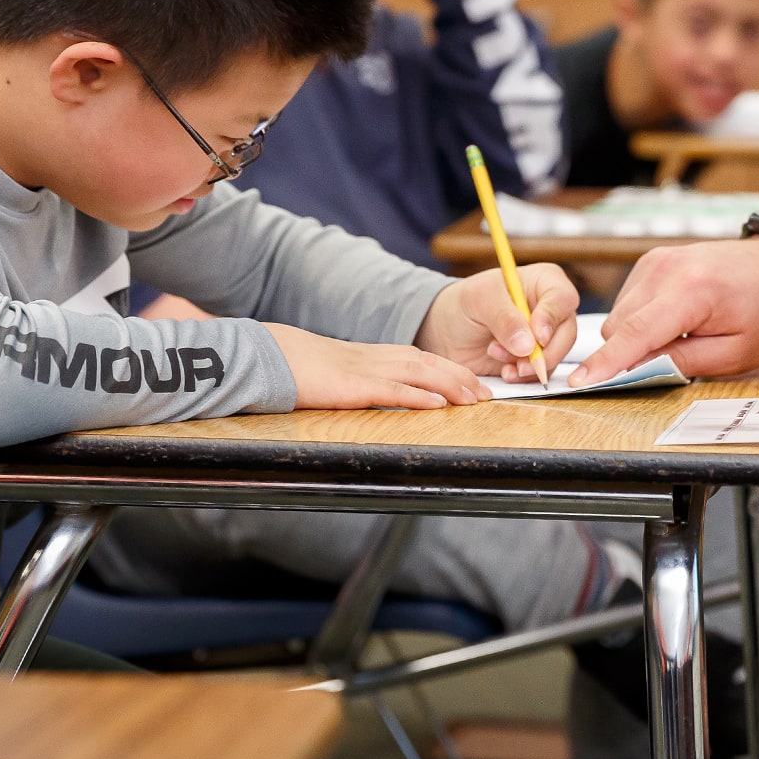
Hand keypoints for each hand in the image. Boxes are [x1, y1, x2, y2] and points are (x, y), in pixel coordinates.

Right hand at [266, 323, 483, 409]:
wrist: (270, 356)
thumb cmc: (300, 367)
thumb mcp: (338, 372)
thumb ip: (361, 380)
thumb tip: (381, 394)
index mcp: (372, 355)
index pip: (421, 358)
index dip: (451, 369)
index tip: (474, 383)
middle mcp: (375, 358)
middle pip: (428, 363)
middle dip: (461, 377)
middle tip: (488, 393)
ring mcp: (365, 370)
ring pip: (418, 373)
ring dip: (450, 385)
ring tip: (474, 398)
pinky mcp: (352, 386)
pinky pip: (391, 390)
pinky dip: (418, 396)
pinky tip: (438, 404)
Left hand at [416, 264, 577, 381]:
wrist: (448, 330)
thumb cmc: (466, 302)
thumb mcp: (480, 300)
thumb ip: (504, 318)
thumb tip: (528, 345)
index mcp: (544, 282)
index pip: (563, 299)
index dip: (552, 320)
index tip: (537, 338)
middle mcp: (551, 310)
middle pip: (566, 334)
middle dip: (542, 352)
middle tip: (518, 362)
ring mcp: (547, 337)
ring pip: (556, 357)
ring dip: (528, 365)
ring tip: (495, 354)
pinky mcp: (536, 360)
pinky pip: (542, 374)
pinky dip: (523, 377)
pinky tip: (504, 371)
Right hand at [569, 237, 758, 386]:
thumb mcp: (737, 353)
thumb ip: (684, 362)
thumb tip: (639, 371)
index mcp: (692, 291)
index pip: (636, 333)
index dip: (606, 363)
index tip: (579, 383)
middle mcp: (666, 268)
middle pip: (620, 326)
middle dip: (631, 355)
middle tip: (669, 366)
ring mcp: (656, 260)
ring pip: (620, 316)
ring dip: (637, 338)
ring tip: (683, 337)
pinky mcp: (652, 261)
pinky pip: (629, 302)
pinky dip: (642, 320)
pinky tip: (675, 322)